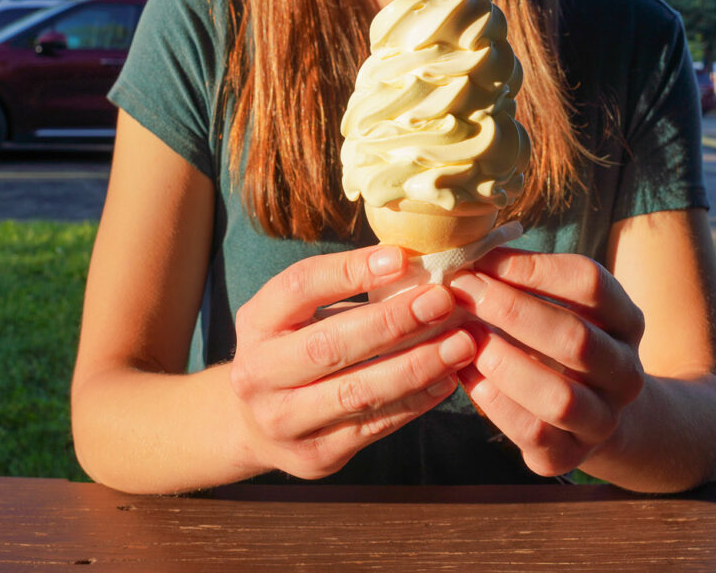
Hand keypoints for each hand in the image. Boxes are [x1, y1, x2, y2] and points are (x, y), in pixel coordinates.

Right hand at [228, 245, 477, 480]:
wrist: (255, 426)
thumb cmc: (296, 349)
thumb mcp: (300, 315)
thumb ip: (346, 293)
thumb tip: (418, 268)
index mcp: (257, 323)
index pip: (299, 287)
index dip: (349, 270)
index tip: (401, 259)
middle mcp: (258, 374)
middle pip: (330, 345)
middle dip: (393, 321)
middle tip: (443, 301)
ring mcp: (283, 421)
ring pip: (357, 392)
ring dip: (416, 366)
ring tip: (460, 343)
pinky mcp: (314, 456)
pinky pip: (373, 426)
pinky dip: (416, 402)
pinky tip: (447, 379)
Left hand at [449, 248, 645, 477]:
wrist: (596, 415)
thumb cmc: (558, 343)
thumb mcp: (559, 306)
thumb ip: (523, 280)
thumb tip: (466, 247)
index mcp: (626, 321)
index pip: (590, 283)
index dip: (534, 267)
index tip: (483, 257)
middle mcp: (625, 372)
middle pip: (576, 339)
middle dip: (512, 311)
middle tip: (464, 292)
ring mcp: (603, 419)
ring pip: (560, 397)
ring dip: (506, 364)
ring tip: (465, 338)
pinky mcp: (571, 456)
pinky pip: (534, 434)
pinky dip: (495, 403)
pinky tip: (465, 375)